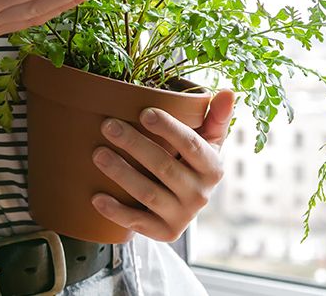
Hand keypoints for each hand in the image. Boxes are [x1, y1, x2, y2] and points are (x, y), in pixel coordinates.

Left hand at [91, 90, 234, 241]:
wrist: (183, 202)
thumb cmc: (191, 161)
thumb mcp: (208, 141)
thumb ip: (216, 117)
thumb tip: (228, 92)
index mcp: (213, 168)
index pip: (192, 145)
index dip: (169, 129)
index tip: (145, 112)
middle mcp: (201, 194)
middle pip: (164, 167)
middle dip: (134, 144)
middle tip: (108, 126)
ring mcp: (182, 216)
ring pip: (148, 193)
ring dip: (121, 173)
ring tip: (98, 154)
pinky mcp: (164, 232)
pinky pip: (138, 223)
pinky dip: (117, 212)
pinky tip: (97, 197)